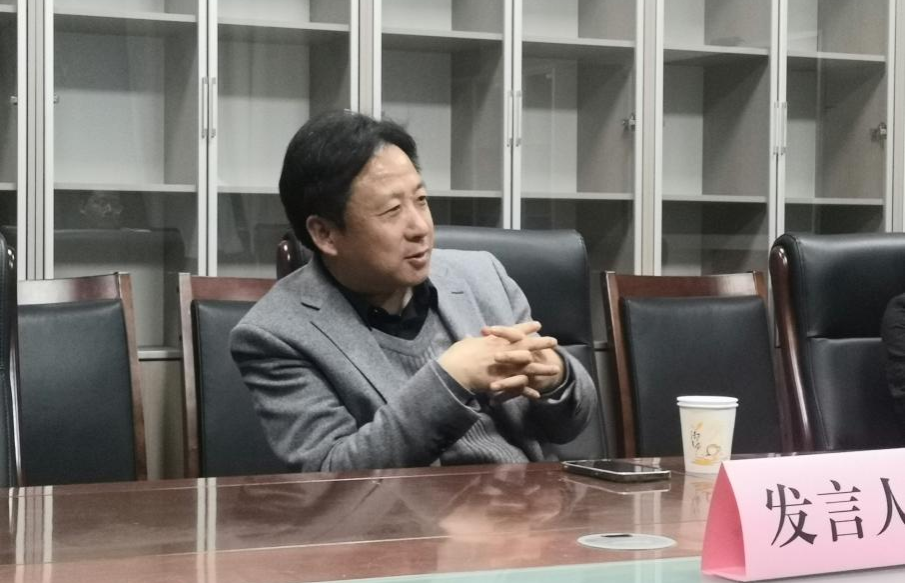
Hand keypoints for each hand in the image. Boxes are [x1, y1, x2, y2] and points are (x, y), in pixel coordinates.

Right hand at [437, 322, 558, 400]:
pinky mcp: (503, 381)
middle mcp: (504, 352)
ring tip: (556, 370)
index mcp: (495, 341)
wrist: (455, 370)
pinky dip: (527, 391)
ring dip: (543, 369)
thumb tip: (470, 336)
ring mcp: (505, 368)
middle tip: (554, 342)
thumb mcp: (465, 343)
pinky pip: (518, 387)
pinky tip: (538, 394)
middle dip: (541, 344)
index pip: (514, 331)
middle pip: (527, 346)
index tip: (538, 324)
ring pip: (529, 367)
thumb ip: (471, 340)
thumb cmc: (457, 355)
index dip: (526, 328)